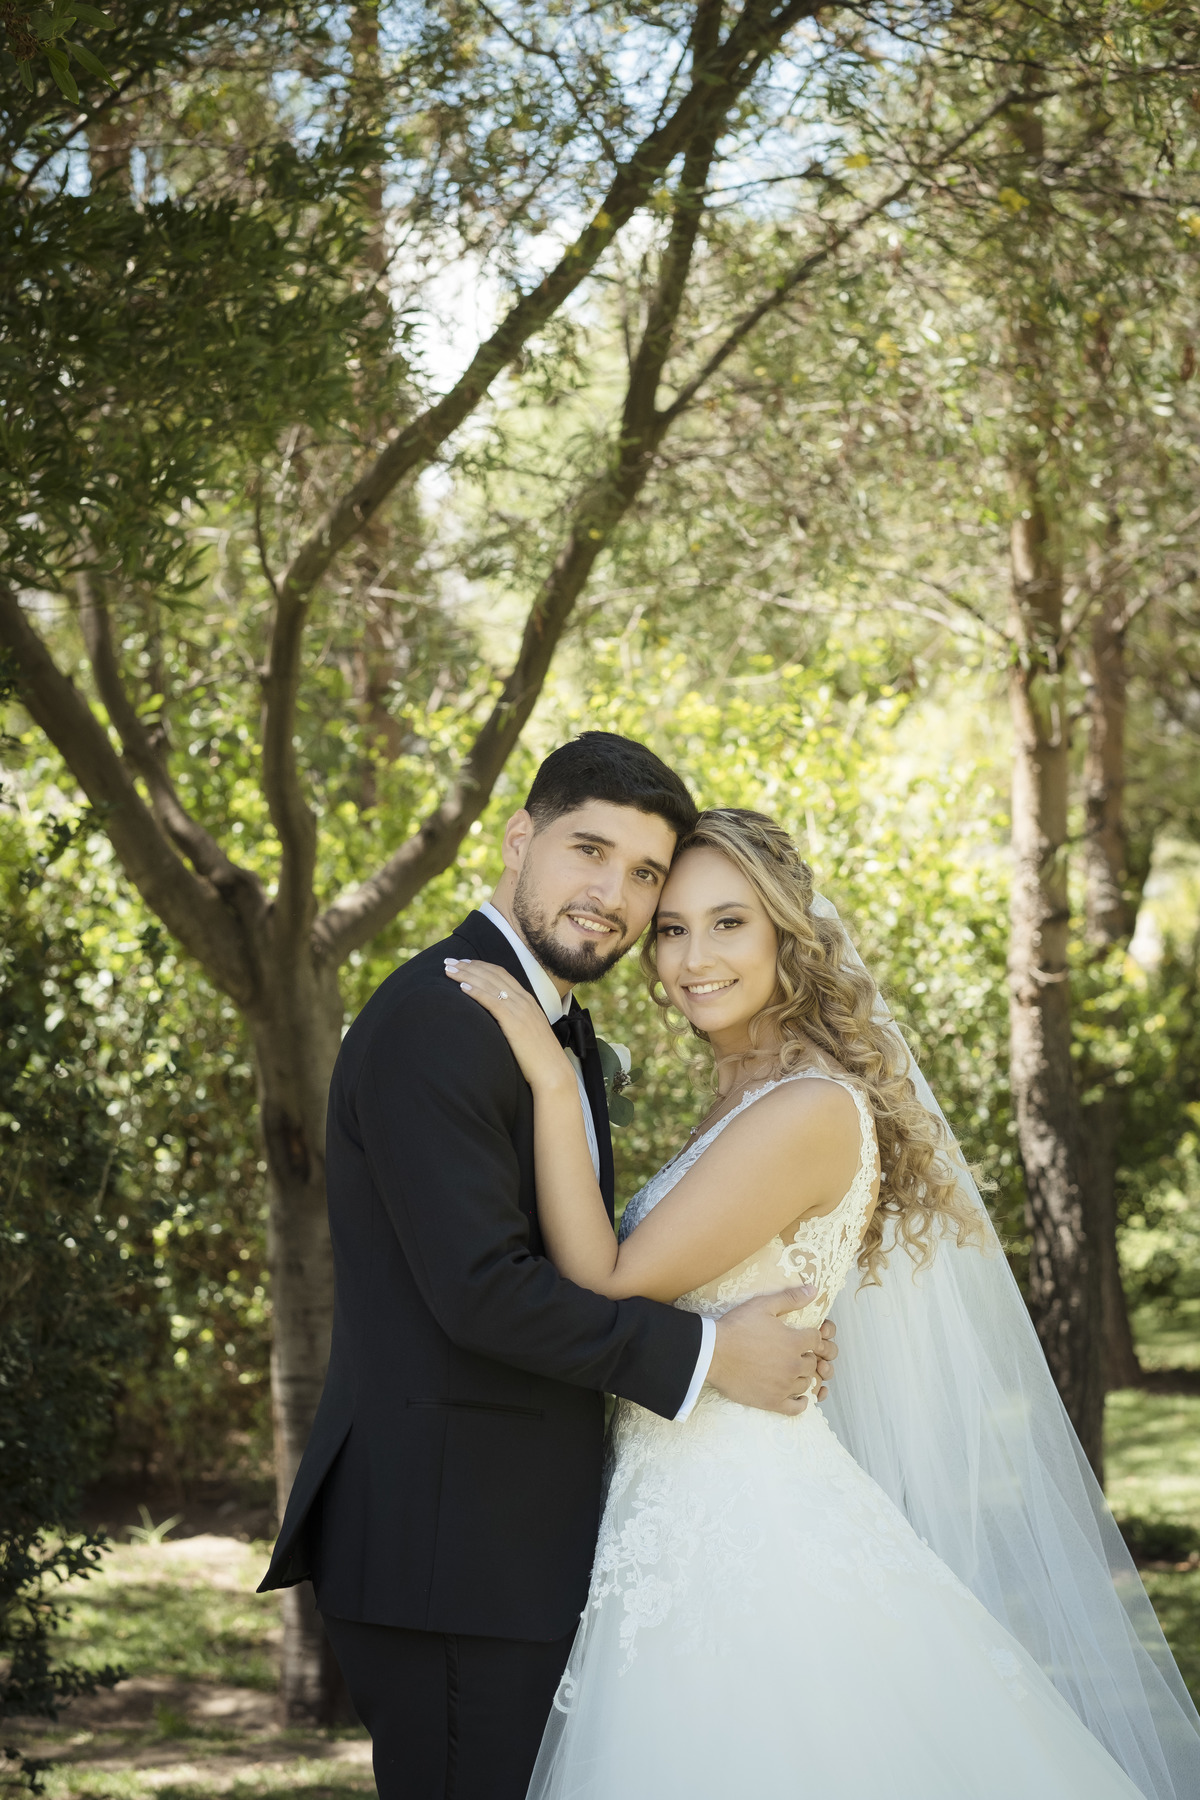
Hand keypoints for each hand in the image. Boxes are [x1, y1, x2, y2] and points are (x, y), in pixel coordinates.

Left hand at [444, 959, 573, 1093]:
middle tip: (449, 961)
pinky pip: (492, 1001)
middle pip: (492, 974)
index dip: (480, 966)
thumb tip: (498, 1018)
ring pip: (489, 984)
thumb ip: (515, 1019)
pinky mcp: (514, 1022)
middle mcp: (523, 1000)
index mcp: (527, 999)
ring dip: (466, 975)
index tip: (463, 963)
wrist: (552, 1071)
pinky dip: (476, 991)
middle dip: (468, 966)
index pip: (501, 974)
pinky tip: (462, 987)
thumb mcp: (527, 1030)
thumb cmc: (538, 1056)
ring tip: (448, 970)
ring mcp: (520, 1009)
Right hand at [707, 1289, 838, 1416]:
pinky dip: (801, 1403)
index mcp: (794, 1342)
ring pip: (805, 1383)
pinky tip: (799, 1397)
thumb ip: (790, 1298)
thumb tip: (814, 1290)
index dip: (810, 1337)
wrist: (713, 1353)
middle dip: (806, 1356)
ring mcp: (783, 1386)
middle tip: (792, 1353)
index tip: (801, 1337)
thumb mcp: (763, 1305)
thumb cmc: (736, 1328)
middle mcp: (793, 1365)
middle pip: (813, 1363)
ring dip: (801, 1376)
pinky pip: (796, 1408)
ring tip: (790, 1370)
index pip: (817, 1340)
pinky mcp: (772, 1401)